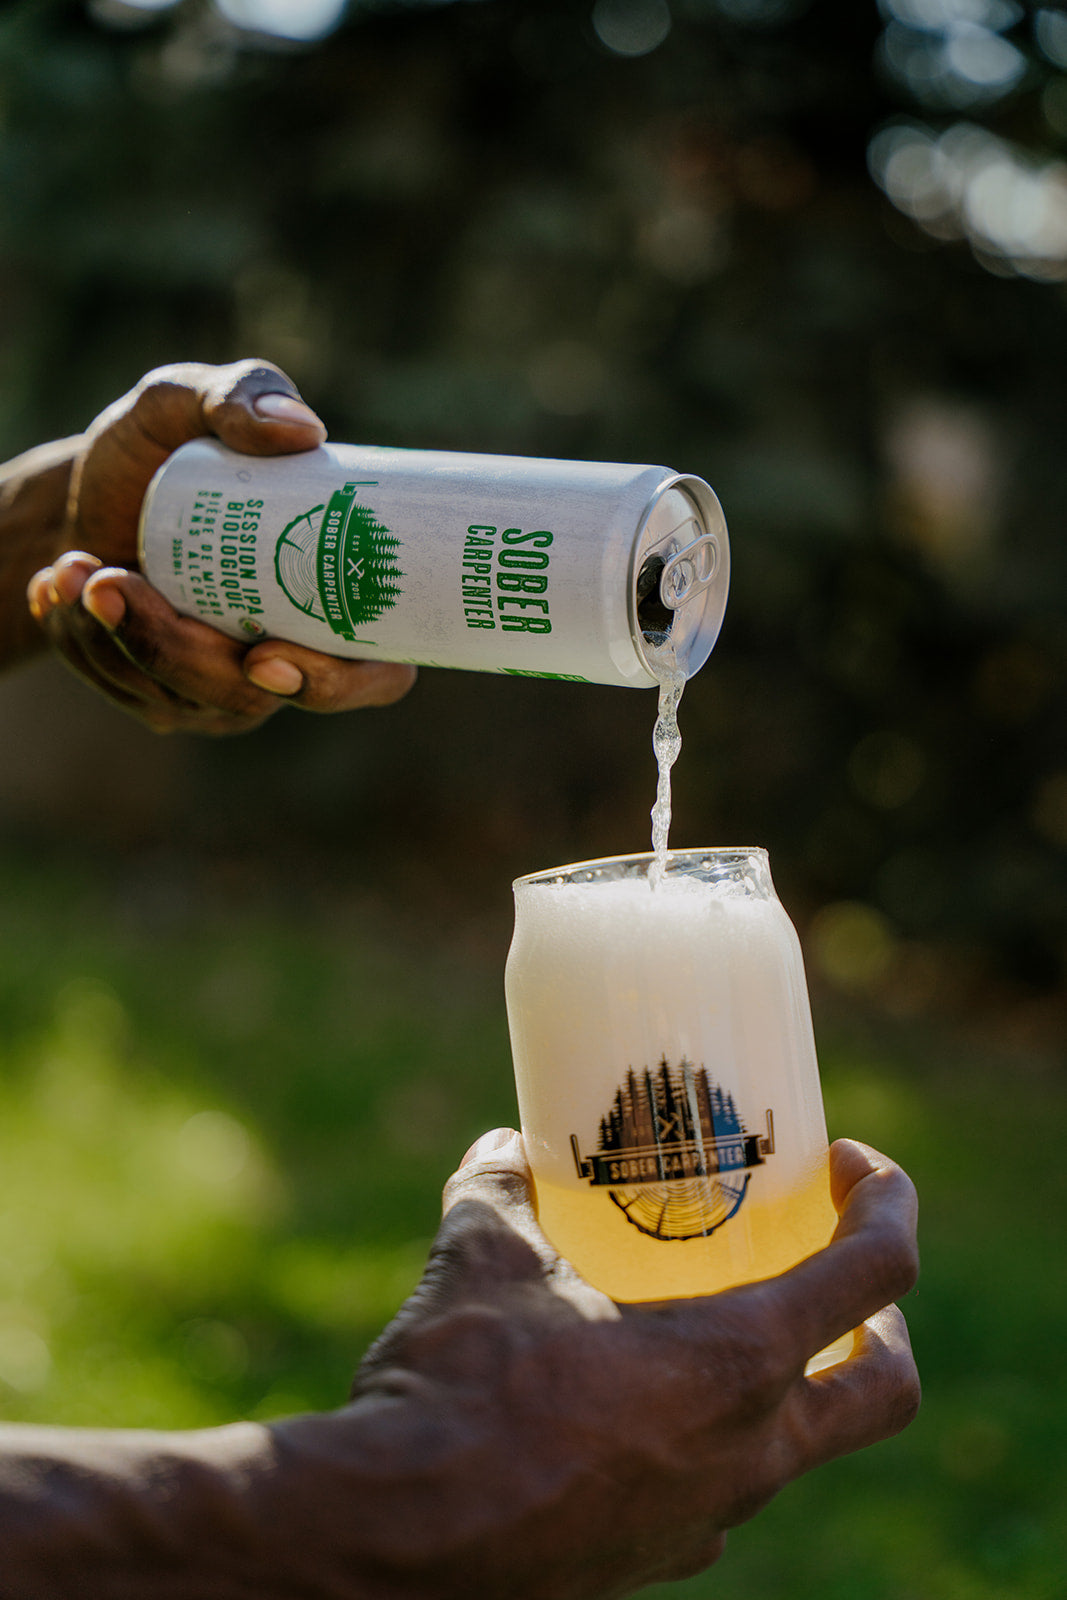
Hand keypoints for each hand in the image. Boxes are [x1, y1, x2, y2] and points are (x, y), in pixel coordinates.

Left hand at [26, 360, 415, 733]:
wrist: (89, 488)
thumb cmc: (162, 447)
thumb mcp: (189, 400)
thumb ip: (242, 394)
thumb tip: (303, 431)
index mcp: (340, 602)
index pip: (375, 677)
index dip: (334, 684)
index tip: (264, 654)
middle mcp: (292, 657)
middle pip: (252, 697)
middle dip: (174, 650)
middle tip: (114, 582)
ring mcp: (224, 688)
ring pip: (178, 696)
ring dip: (114, 633)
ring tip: (72, 563)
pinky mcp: (163, 697)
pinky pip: (125, 687)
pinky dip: (82, 633)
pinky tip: (58, 584)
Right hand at [347, 1130, 919, 1598]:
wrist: (396, 1543)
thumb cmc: (458, 1394)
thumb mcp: (482, 1258)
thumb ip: (503, 1187)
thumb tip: (504, 1149)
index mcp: (738, 1361)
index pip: (876, 1272)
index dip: (884, 1202)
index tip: (845, 1166)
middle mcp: (750, 1451)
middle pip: (885, 1390)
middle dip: (882, 1323)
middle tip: (829, 1263)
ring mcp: (710, 1516)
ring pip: (798, 1445)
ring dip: (785, 1379)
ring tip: (708, 1321)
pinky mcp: (657, 1557)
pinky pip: (718, 1490)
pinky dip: (709, 1435)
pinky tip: (631, 1399)